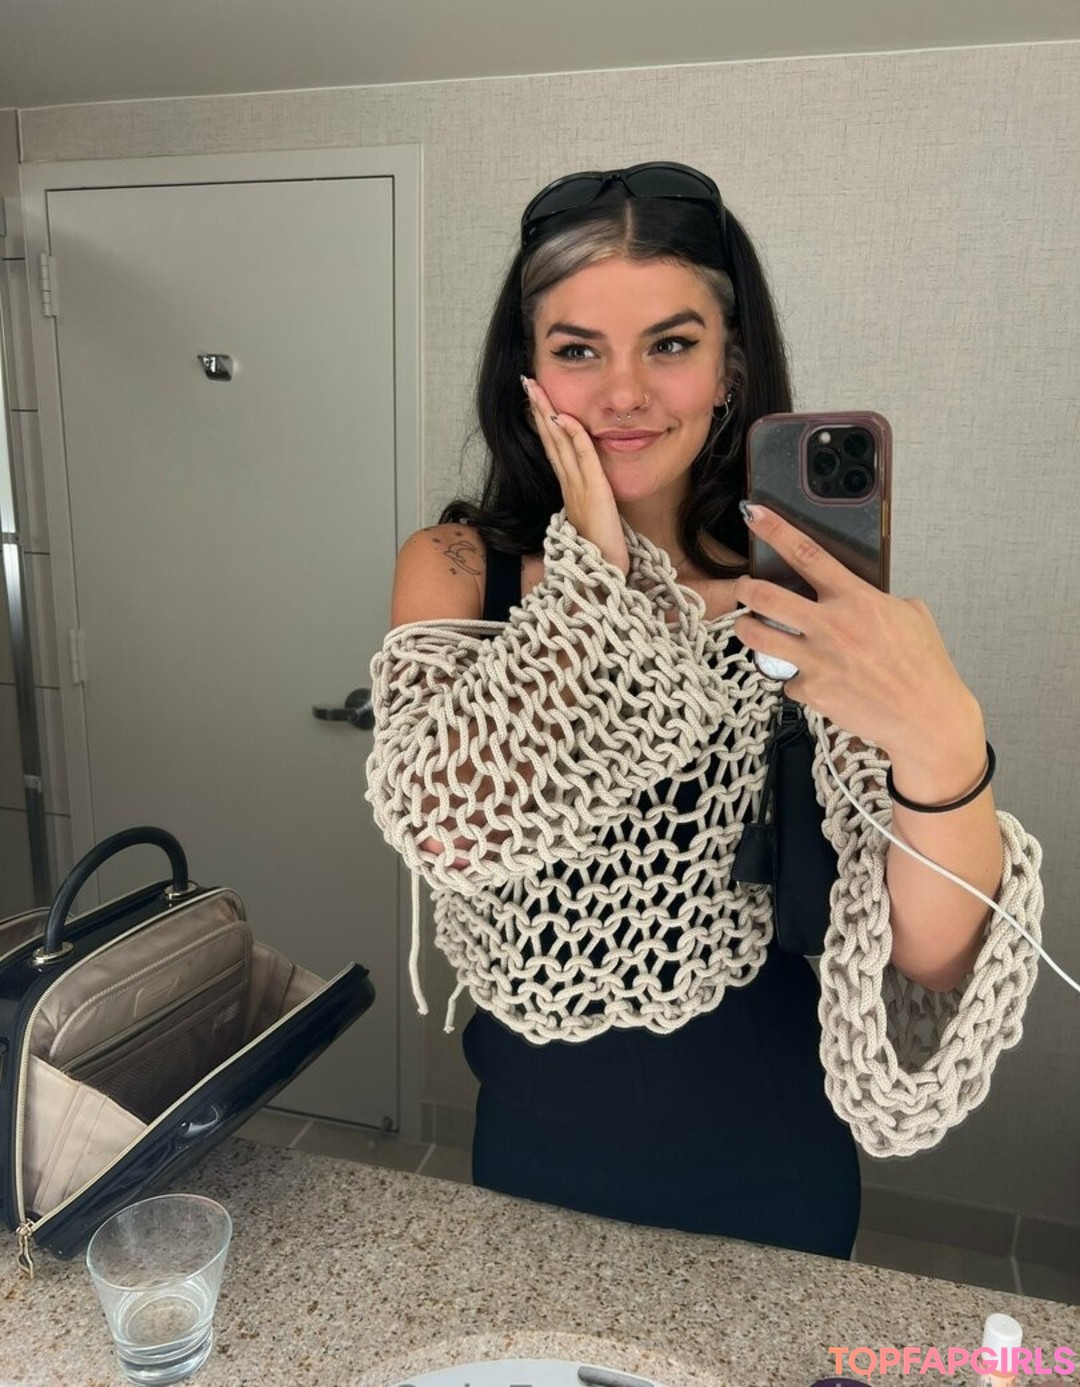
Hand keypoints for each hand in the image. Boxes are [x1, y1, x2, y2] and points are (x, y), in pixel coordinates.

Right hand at [523, 376, 629, 575]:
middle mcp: (569, 486)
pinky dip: (573, 436)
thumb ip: (589, 503)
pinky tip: (564, 417)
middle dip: (538, 410)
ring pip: (559, 444)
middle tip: (527, 383)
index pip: (554, 449)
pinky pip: (582, 458)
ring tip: (536, 390)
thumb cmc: (601, 553)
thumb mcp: (594, 520)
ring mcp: (578, 489)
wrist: (602, 577)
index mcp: (569, 491)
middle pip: (550, 440)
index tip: (535, 401)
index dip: (544, 423)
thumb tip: (588, 493)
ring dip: (547, 414)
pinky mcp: (593, 493)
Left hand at [732, 504, 977, 758]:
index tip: (754, 514)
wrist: (927, 717)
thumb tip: (861, 595)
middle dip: (745, 588)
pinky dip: (795, 680)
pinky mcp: (812, 691)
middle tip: (743, 588)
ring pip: (758, 637)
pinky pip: (787, 680)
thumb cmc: (924, 666)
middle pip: (765, 596)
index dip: (775, 530)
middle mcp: (831, 626)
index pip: (807, 554)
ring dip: (747, 628)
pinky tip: (813, 682)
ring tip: (750, 626)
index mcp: (857, 599)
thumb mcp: (910, 616)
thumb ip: (877, 599)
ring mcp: (818, 660)